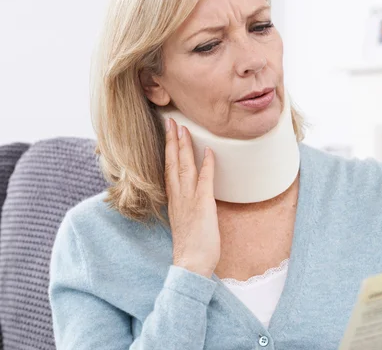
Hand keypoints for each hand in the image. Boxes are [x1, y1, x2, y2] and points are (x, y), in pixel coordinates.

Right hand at [164, 118, 220, 277]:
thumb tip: (194, 196)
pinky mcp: (203, 205)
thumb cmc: (192, 246)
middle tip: (171, 121)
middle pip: (173, 163)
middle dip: (172, 140)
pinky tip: (210, 151)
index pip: (168, 168)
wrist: (191, 264)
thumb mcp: (186, 221)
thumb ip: (188, 206)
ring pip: (184, 167)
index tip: (169, 133)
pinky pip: (205, 180)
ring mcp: (189, 200)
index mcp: (174, 200)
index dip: (169, 150)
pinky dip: (207, 165)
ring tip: (184, 128)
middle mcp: (178, 197)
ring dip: (185, 146)